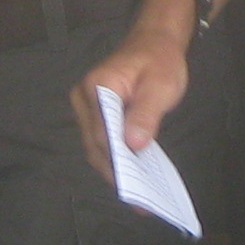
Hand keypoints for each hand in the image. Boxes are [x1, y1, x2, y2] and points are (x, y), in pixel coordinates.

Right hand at [77, 0, 192, 181]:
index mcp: (98, 88)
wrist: (154, 42)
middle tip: (140, 202)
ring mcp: (86, 106)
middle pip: (96, 145)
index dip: (117, 163)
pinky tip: (135, 176)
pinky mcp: (94, 114)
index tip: (134, 189)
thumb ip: (145, 114)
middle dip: (117, 174)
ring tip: (139, 198)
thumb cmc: (159, 60)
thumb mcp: (161, 86)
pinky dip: (118, 159)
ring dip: (116, 171)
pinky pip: (103, 141)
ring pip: (97, 148)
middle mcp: (84, 98)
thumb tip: (133, 145)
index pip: (103, 133)